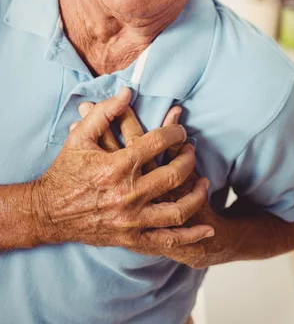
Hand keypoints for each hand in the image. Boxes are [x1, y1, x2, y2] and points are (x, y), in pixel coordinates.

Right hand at [78, 99, 221, 267]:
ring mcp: (132, 220)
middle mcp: (128, 194)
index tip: (179, 128)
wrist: (48, 213)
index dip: (174, 131)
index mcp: (117, 167)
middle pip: (174, 174)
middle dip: (188, 158)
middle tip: (191, 150)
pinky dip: (190, 236)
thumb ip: (104, 112)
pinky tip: (206, 228)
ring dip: (196, 194)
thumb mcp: (79, 137)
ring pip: (178, 210)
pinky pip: (168, 240)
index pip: (158, 142)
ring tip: (203, 181)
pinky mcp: (131, 238)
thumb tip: (128, 92)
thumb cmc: (65, 172)